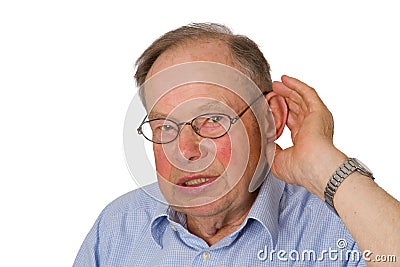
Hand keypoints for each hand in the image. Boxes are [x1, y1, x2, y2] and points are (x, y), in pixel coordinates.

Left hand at [270, 75, 346, 198]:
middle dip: (284, 98)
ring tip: (275, 83)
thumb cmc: (299, 169)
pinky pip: (307, 93)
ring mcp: (316, 119)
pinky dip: (296, 85)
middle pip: (297, 108)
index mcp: (304, 140)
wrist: (314, 167)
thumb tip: (264, 141)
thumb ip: (270, 149)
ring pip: (301, 98)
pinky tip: (285, 79)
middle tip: (271, 91)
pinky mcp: (318, 111)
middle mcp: (311, 128)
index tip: (269, 106)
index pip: (292, 121)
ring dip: (288, 89)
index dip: (280, 112)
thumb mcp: (277, 160)